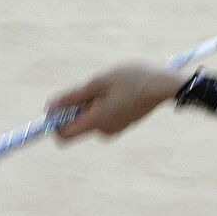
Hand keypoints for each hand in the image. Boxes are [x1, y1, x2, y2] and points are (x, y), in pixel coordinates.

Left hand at [46, 64, 186, 140]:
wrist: (166, 85)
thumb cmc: (133, 79)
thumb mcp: (99, 82)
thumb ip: (73, 96)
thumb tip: (50, 107)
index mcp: (96, 122)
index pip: (63, 135)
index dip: (54, 121)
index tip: (59, 103)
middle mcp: (104, 130)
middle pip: (76, 124)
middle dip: (76, 106)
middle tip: (91, 86)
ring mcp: (115, 128)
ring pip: (91, 118)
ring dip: (92, 103)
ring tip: (108, 85)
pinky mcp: (124, 122)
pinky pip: (104, 116)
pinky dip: (103, 104)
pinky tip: (118, 89)